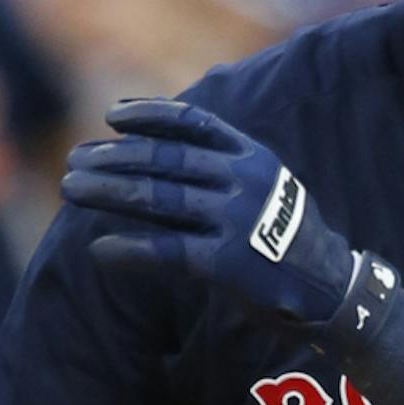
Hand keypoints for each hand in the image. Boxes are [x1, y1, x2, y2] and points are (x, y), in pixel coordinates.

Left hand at [61, 100, 366, 337]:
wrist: (333, 288)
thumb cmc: (289, 238)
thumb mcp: (269, 185)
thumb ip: (226, 166)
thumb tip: (166, 151)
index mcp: (252, 156)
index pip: (192, 123)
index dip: (148, 116)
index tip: (111, 118)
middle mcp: (243, 180)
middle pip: (164, 159)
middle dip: (113, 157)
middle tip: (75, 159)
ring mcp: (235, 221)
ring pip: (158, 198)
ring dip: (109, 191)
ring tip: (71, 189)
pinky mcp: (227, 264)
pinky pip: (166, 252)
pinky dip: (129, 250)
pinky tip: (100, 249)